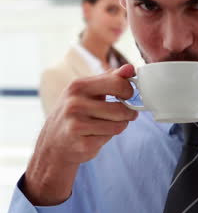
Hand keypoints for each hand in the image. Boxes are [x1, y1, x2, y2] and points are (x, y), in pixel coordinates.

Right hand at [24, 64, 137, 205]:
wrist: (53, 144)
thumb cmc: (74, 113)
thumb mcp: (87, 92)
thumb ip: (109, 79)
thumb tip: (129, 68)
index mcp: (77, 86)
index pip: (117, 83)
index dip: (129, 91)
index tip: (128, 96)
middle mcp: (74, 104)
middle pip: (120, 108)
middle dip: (128, 112)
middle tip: (127, 114)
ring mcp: (77, 125)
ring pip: (118, 125)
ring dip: (120, 125)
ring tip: (110, 123)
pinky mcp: (83, 144)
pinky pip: (110, 138)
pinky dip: (109, 137)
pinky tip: (98, 134)